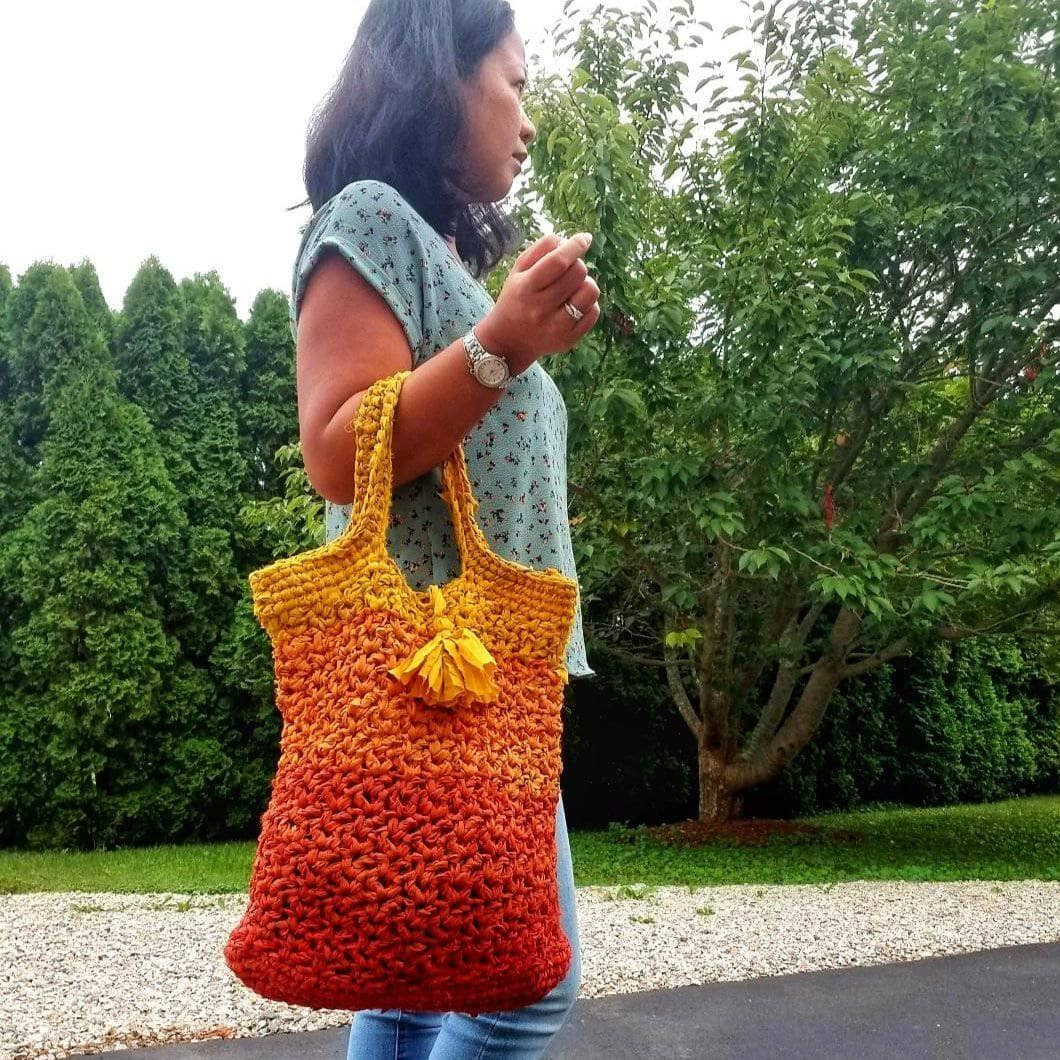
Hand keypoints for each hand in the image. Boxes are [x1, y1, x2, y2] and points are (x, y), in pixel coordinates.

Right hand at [477, 233, 600, 370]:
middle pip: (577, 273)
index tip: (584, 238)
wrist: (509, 341)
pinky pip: (594, 312)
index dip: (575, 246)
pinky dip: (588, 303)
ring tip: (574, 287)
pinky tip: (575, 304)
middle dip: (578, 264)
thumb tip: (569, 240)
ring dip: (586, 283)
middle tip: (569, 270)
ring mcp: (556, 327)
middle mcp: (540, 309)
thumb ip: (541, 249)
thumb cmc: (517, 297)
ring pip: (590, 292)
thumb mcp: (518, 270)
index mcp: (525, 288)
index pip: (557, 262)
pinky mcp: (569, 339)